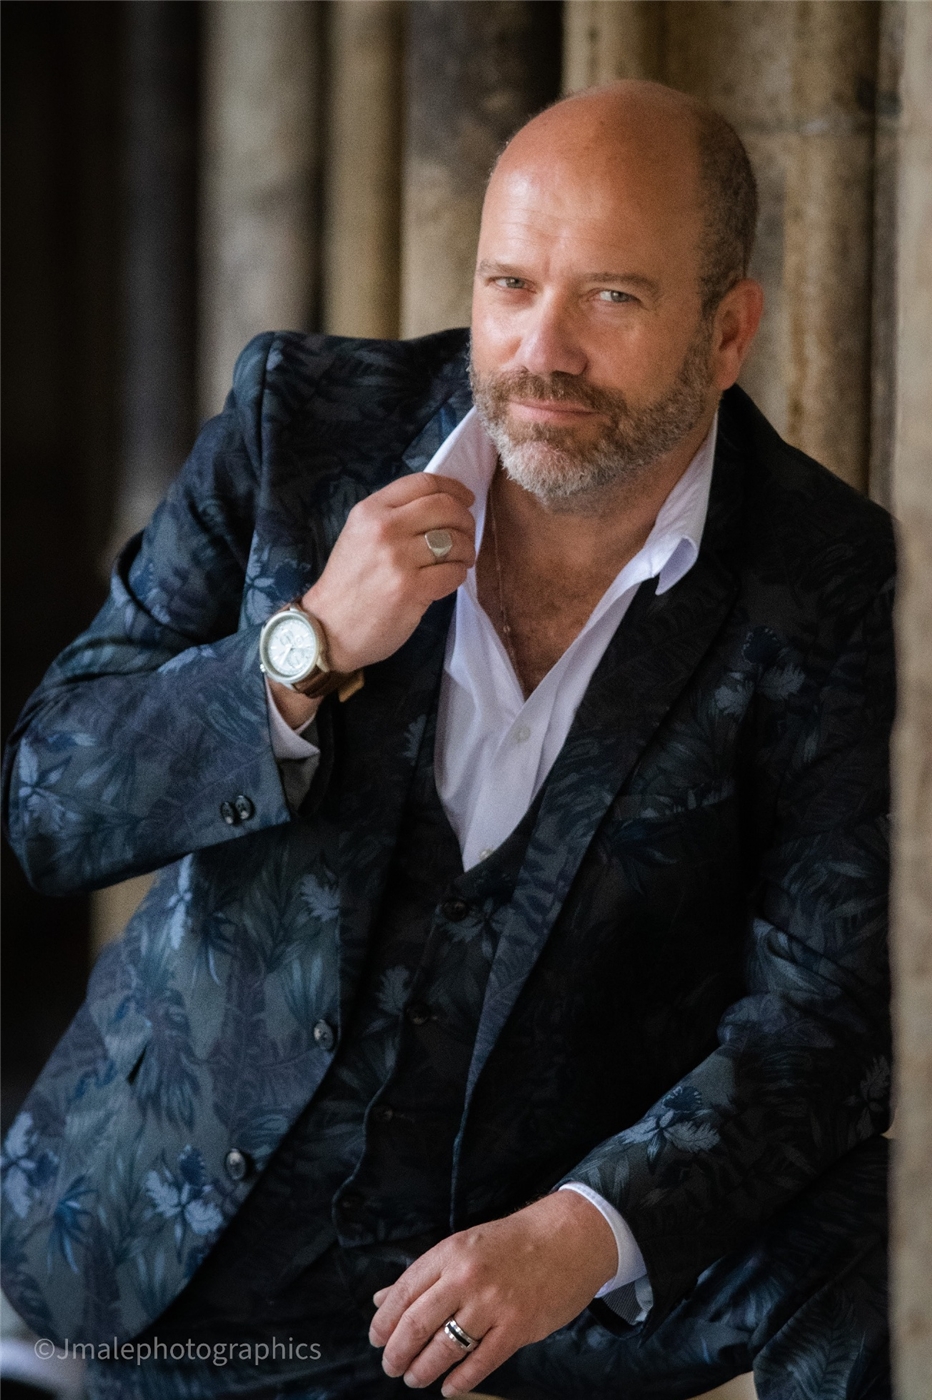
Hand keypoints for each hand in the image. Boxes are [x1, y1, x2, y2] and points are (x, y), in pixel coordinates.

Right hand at [300, 473, 475, 674]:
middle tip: (467, 534)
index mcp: (370, 510)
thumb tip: (443, 505)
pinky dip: (459, 574)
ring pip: (455, 540)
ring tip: (461, 560)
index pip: (424, 483)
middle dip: (466, 520)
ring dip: (466, 550)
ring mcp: (398, 559)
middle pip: (445, 507)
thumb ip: (393, 516)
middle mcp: (384, 529)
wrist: (329, 628)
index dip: (454, 488)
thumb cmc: (348, 583)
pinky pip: (454, 572)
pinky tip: (450, 578)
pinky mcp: (411, 589)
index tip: (466, 500)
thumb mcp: (359, 535)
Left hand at [368, 1191, 616, 1395]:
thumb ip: (424, 1274)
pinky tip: (449, 1388)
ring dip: (423, 1370)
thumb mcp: (464, 1246)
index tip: (376, 1339)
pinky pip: (480, 1363)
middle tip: (391, 1367)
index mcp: (450, 1253)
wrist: (568, 1237)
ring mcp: (492, 1304)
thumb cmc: (513, 1242)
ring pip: (444, 1348)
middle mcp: (466, 1277)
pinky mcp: (518, 1327)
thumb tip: (381, 1300)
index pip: (403, 1292)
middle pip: (417, 1324)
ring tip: (415, 1378)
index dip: (384, 1322)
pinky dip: (460, 1381)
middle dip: (397, 1353)